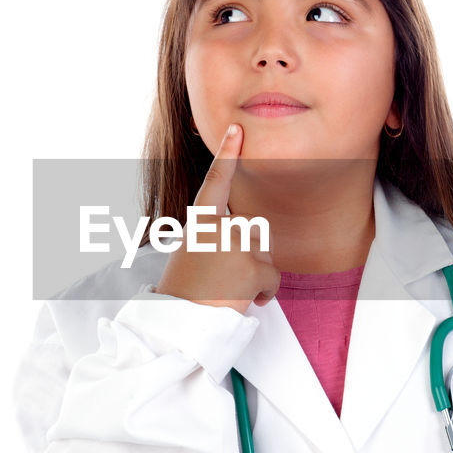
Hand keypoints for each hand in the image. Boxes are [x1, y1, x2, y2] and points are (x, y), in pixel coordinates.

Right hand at [153, 124, 278, 313]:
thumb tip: (245, 235)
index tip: (236, 129)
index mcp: (199, 222)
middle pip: (254, 231)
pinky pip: (273, 278)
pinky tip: (242, 300)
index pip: (215, 182)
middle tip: (221, 278)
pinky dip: (263, 294)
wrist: (178, 323)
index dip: (226, 154)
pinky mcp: (253, 266)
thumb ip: (214, 236)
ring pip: (265, 253)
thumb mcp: (191, 254)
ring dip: (255, 275)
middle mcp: (219, 226)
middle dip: (249, 255)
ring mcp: (236, 244)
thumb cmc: (184, 293)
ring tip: (227, 290)